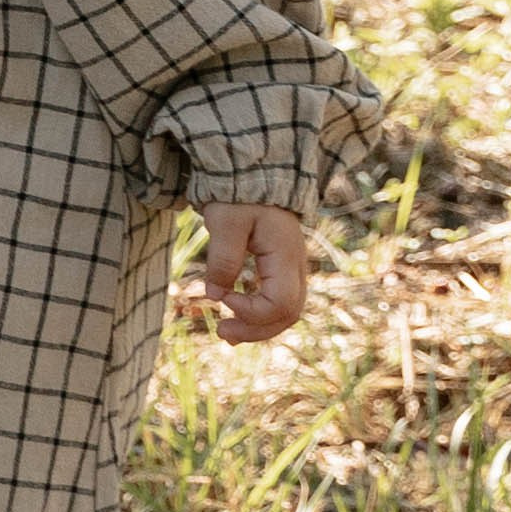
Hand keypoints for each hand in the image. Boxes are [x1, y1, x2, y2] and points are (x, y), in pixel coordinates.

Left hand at [185, 203, 307, 343]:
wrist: (252, 177)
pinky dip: (260, 316)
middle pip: (288, 313)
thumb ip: (223, 258)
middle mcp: (296, 266)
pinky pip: (279, 302)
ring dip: (258, 327)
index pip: (280, 302)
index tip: (221, 297)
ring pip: (286, 312)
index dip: (250, 311)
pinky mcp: (282, 270)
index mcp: (286, 255)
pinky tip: (236, 321)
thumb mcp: (225, 222)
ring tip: (226, 334)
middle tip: (221, 332)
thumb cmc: (237, 196)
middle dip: (256, 329)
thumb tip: (215, 295)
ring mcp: (292, 269)